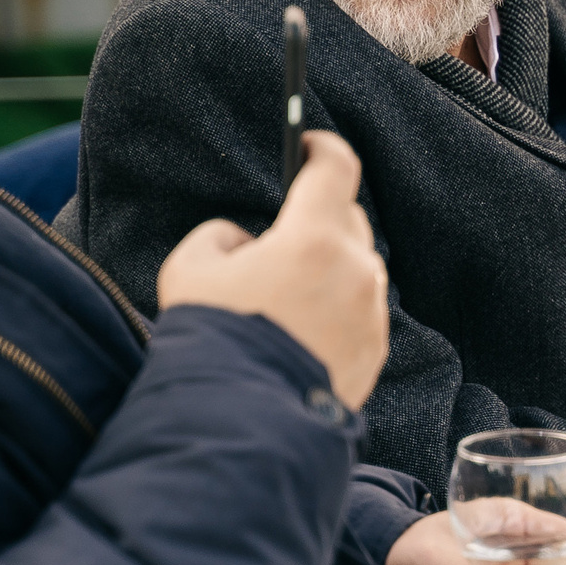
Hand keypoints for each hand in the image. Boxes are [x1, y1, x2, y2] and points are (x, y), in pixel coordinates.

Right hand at [157, 132, 387, 404]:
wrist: (241, 421)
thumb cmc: (212, 337)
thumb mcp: (191, 267)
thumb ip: (221, 236)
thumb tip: (248, 244)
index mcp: (315, 239)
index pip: (337, 168)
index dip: (322, 147)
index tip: (308, 144)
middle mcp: (356, 272)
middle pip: (348, 219)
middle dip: (317, 217)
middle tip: (279, 237)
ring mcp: (371, 314)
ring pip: (356, 269)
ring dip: (327, 267)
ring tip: (283, 292)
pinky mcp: (375, 351)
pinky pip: (359, 311)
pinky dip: (336, 308)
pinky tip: (299, 328)